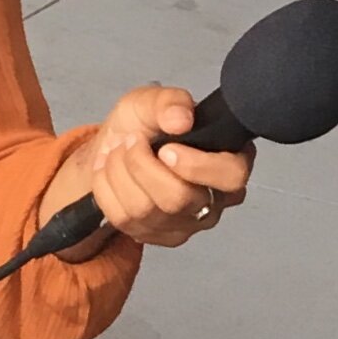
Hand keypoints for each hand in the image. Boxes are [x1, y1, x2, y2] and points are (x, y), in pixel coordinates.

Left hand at [79, 86, 252, 249]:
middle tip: (132, 141)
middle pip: (179, 198)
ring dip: (120, 172)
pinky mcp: (157, 237)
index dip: (197, 166)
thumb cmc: (145, 126)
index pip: (231, 177)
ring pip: (146, 210)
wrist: (114, 148)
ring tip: (119, 151)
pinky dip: (106, 188)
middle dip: (142, 164)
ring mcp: (185, 224)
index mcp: (228, 162)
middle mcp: (214, 199)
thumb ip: (170, 102)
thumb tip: (181, 119)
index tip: (166, 149)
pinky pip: (122, 220)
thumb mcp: (153, 100)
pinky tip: (111, 172)